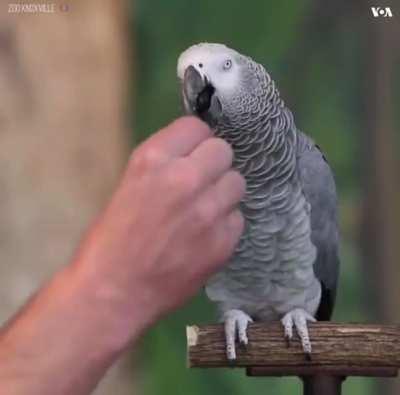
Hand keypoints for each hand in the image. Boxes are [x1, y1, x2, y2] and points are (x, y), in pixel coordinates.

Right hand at [75, 116, 245, 337]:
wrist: (114, 293)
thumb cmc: (111, 240)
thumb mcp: (129, 186)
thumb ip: (164, 165)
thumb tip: (194, 155)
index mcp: (153, 160)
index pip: (196, 127)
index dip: (195, 141)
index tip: (193, 153)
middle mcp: (184, 178)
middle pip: (223, 150)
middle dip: (213, 163)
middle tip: (201, 182)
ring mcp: (208, 211)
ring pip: (237, 182)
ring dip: (223, 192)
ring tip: (205, 209)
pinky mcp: (224, 242)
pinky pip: (237, 218)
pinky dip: (225, 224)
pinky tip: (206, 237)